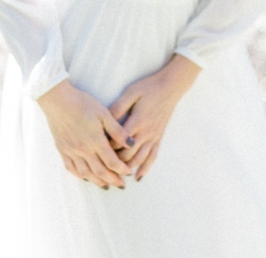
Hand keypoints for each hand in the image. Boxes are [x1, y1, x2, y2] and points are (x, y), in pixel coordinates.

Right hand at [37, 80, 134, 188]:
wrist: (58, 100)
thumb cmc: (82, 104)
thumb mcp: (104, 113)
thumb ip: (117, 130)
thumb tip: (132, 144)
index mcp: (95, 141)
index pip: (112, 162)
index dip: (122, 169)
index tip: (129, 173)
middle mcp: (83, 150)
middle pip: (100, 171)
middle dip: (112, 180)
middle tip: (121, 185)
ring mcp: (71, 152)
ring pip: (86, 174)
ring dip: (97, 181)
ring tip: (106, 185)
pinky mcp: (62, 150)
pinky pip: (71, 169)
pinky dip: (80, 176)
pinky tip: (86, 177)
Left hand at [108, 54, 200, 180]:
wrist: (170, 87)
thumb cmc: (149, 88)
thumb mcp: (131, 93)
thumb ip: (118, 107)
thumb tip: (106, 119)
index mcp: (137, 121)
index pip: (118, 142)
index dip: (106, 148)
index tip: (96, 151)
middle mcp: (145, 133)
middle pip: (127, 155)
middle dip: (114, 163)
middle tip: (102, 167)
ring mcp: (153, 137)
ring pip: (139, 159)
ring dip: (127, 169)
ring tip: (116, 176)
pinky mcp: (159, 138)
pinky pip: (152, 157)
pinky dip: (145, 169)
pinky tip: (138, 177)